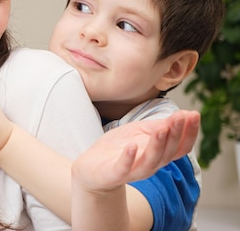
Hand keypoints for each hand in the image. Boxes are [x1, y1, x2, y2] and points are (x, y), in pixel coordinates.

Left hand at [72, 110, 199, 191]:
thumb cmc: (120, 147)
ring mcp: (133, 170)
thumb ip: (163, 125)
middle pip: (168, 152)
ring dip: (157, 145)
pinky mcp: (115, 173)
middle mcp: (151, 165)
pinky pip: (124, 168)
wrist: (92, 167)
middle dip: (175, 134)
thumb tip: (188, 114)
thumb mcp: (143, 132)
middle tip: (180, 117)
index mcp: (160, 155)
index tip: (195, 114)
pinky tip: (132, 146)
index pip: (181, 146)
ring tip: (162, 129)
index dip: (190, 132)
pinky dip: (128, 158)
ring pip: (151, 161)